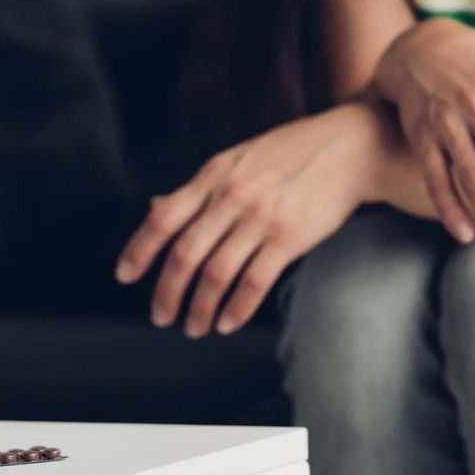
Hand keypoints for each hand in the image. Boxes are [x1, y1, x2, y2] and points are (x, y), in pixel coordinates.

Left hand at [114, 103, 383, 337]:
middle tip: (160, 317)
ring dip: (199, 308)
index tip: (124, 277)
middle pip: (185, 254)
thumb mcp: (235, 159)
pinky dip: (236, 309)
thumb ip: (197, 188)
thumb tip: (154, 208)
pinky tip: (226, 323)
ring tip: (193, 328)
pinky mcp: (290, 237)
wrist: (350, 146)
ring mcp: (260, 217)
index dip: (139, 249)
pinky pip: (254, 283)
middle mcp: (231, 196)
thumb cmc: (290, 154)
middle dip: (167, 292)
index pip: (163, 217)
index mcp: (213, 175)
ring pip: (216, 274)